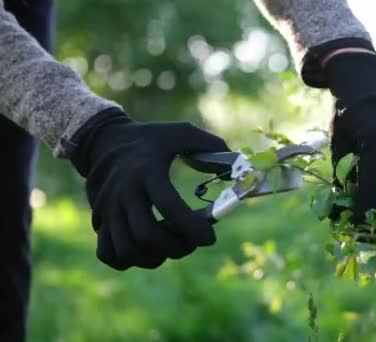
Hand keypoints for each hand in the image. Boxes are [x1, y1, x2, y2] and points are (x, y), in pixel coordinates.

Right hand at [70, 109, 229, 269]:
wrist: (103, 141)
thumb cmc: (151, 139)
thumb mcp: (181, 132)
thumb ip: (210, 145)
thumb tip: (236, 168)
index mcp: (147, 171)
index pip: (168, 206)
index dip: (192, 228)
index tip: (210, 237)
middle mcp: (123, 193)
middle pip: (147, 236)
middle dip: (177, 247)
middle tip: (193, 243)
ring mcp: (107, 209)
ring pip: (128, 250)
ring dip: (156, 257)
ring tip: (172, 246)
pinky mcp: (99, 221)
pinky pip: (109, 254)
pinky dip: (130, 260)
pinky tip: (147, 249)